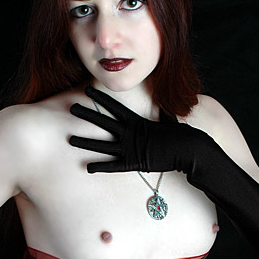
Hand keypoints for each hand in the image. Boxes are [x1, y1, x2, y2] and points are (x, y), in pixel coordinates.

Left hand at [69, 85, 193, 173]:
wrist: (188, 148)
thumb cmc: (180, 136)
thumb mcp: (169, 122)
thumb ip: (162, 115)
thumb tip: (164, 108)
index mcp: (136, 122)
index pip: (114, 107)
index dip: (100, 99)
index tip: (87, 90)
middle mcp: (130, 133)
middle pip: (103, 122)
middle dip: (86, 114)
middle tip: (71, 108)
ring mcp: (130, 148)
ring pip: (102, 145)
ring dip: (85, 142)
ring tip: (70, 140)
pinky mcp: (133, 162)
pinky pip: (113, 165)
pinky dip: (100, 167)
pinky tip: (87, 167)